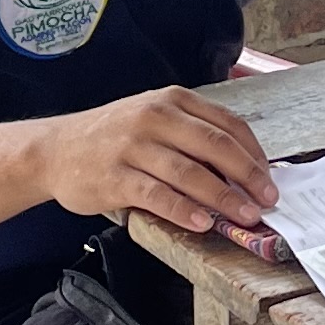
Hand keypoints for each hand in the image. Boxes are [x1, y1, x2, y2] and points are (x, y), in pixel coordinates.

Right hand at [38, 87, 276, 234]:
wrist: (54, 149)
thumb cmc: (113, 138)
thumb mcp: (154, 121)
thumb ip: (192, 136)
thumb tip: (242, 170)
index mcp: (171, 101)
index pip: (226, 124)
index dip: (254, 154)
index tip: (270, 178)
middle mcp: (154, 117)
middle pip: (215, 146)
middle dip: (248, 176)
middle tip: (267, 201)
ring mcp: (133, 146)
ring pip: (190, 172)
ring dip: (223, 198)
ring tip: (245, 217)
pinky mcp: (115, 176)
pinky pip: (157, 195)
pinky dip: (183, 210)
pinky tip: (203, 223)